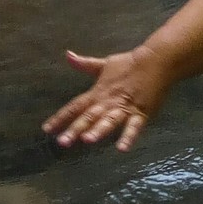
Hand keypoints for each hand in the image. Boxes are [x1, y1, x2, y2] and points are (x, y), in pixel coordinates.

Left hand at [43, 47, 168, 150]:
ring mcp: (124, 107)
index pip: (75, 106)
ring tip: (88, 140)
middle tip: (62, 142)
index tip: (47, 129)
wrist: (156, 60)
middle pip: (89, 116)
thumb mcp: (104, 64)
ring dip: (99, 129)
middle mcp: (108, 101)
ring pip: (109, 120)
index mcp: (98, 92)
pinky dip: (128, 137)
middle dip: (75, 129)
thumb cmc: (129, 64)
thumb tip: (68, 55)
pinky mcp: (141, 112)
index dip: (61, 117)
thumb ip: (85, 64)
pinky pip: (134, 126)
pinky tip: (122, 148)